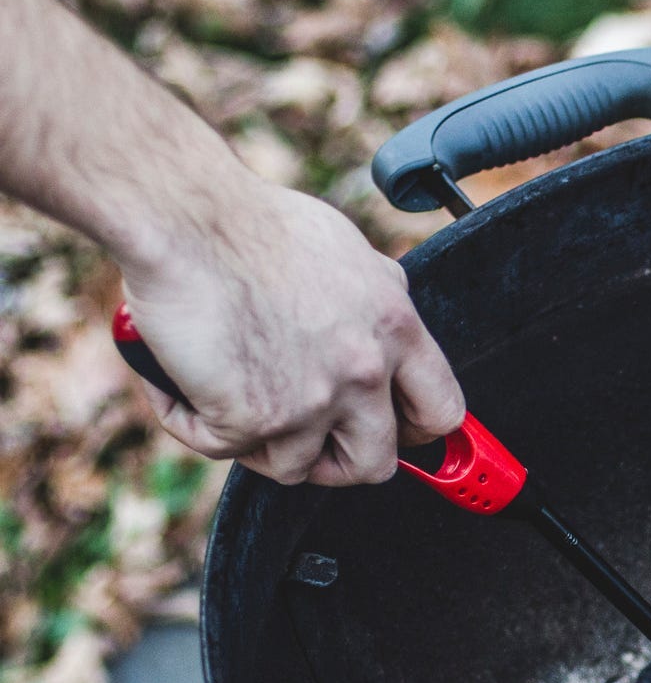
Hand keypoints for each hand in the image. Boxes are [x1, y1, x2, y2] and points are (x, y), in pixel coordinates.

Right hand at [120, 175, 464, 485]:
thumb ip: (375, 300)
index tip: (392, 432)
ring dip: (260, 445)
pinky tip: (177, 390)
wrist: (184, 214)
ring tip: (229, 402)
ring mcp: (311, 400)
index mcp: (394, 329)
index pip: (440, 412)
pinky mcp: (252, 417)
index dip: (413, 433)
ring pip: (296, 468)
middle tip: (304, 437)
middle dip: (337, 460)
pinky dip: (192, 423)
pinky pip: (223, 449)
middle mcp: (364, 370)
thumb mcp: (349, 252)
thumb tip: (384, 320)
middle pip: (375, 463)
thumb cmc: (252, 222)